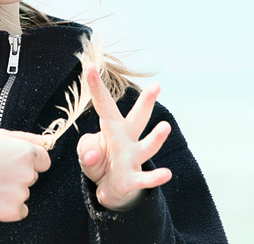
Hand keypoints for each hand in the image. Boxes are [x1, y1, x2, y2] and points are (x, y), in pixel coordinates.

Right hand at [0, 129, 50, 221]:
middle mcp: (27, 173)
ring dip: (11, 191)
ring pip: (24, 193)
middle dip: (18, 175)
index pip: (43, 160)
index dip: (27, 160)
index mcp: (26, 153)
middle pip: (32, 176)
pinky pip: (20, 210)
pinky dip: (8, 208)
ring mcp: (21, 193)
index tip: (12, 162)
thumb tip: (49, 140)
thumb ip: (27, 137)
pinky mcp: (12, 211)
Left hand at [77, 62, 172, 209]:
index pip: (104, 104)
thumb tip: (93, 155)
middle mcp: (126, 138)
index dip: (96, 86)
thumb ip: (87, 151)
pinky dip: (155, 178)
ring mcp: (132, 158)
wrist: (111, 187)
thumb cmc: (99, 162)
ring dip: (155, 138)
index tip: (89, 66)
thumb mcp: (87, 154)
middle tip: (156, 86)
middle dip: (146, 103)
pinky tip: (166, 174)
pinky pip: (145, 179)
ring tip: (165, 126)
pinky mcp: (133, 179)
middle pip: (138, 118)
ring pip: (146, 147)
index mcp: (112, 127)